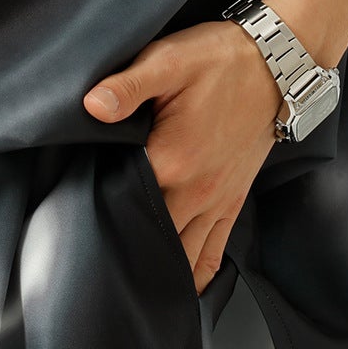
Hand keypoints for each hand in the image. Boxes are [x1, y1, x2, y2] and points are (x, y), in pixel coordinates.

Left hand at [82, 21, 281, 292]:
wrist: (276, 65)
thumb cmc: (219, 60)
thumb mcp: (168, 60)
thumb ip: (126, 85)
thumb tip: (91, 106)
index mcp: (172, 160)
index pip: (121, 197)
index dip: (93, 203)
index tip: (71, 206)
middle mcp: (195, 192)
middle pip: (148, 235)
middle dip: (119, 243)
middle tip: (87, 253)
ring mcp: (216, 202)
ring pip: (180, 256)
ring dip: (155, 266)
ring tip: (124, 279)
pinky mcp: (232, 202)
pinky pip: (212, 253)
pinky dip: (195, 275)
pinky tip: (177, 288)